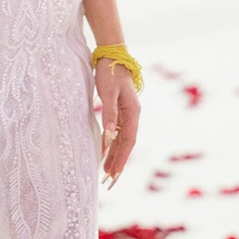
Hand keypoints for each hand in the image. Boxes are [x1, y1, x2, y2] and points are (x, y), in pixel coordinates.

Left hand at [93, 58, 141, 189]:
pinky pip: (116, 132)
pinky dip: (110, 144)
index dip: (121, 159)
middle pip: (126, 144)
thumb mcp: (108, 92)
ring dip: (114, 156)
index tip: (114, 175)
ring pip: (121, 140)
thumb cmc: (110, 72)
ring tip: (107, 173)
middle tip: (109, 182)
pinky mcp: (119, 111)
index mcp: (133, 113)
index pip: (128, 142)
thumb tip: (110, 135)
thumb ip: (109, 113)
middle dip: (118, 163)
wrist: (112, 56)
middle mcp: (132, 116)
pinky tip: (104, 153)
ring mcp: (126, 114)